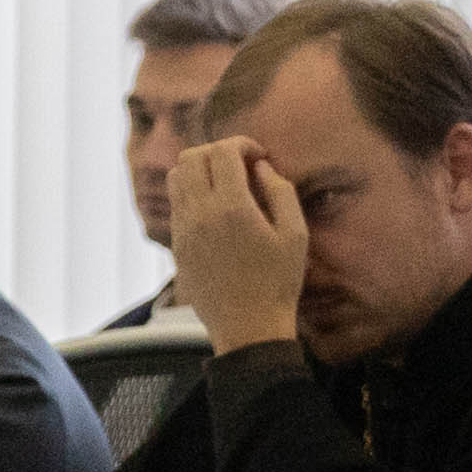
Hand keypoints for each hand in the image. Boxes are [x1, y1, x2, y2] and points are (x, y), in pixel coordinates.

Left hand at [168, 137, 312, 351]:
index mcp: (231, 207)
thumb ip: (281, 192)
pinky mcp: (177, 245)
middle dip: (218, 151)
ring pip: (176, 176)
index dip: (242, 144)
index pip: (223, 151)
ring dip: (200, 170)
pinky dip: (192, 192)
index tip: (259, 156)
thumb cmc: (278, 282)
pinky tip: (216, 209)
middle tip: (242, 166)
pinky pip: (175, 203)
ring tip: (225, 184)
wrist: (248, 328)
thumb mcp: (295, 235)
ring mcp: (183, 229)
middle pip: (192, 156)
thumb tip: (262, 167)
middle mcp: (200, 213)